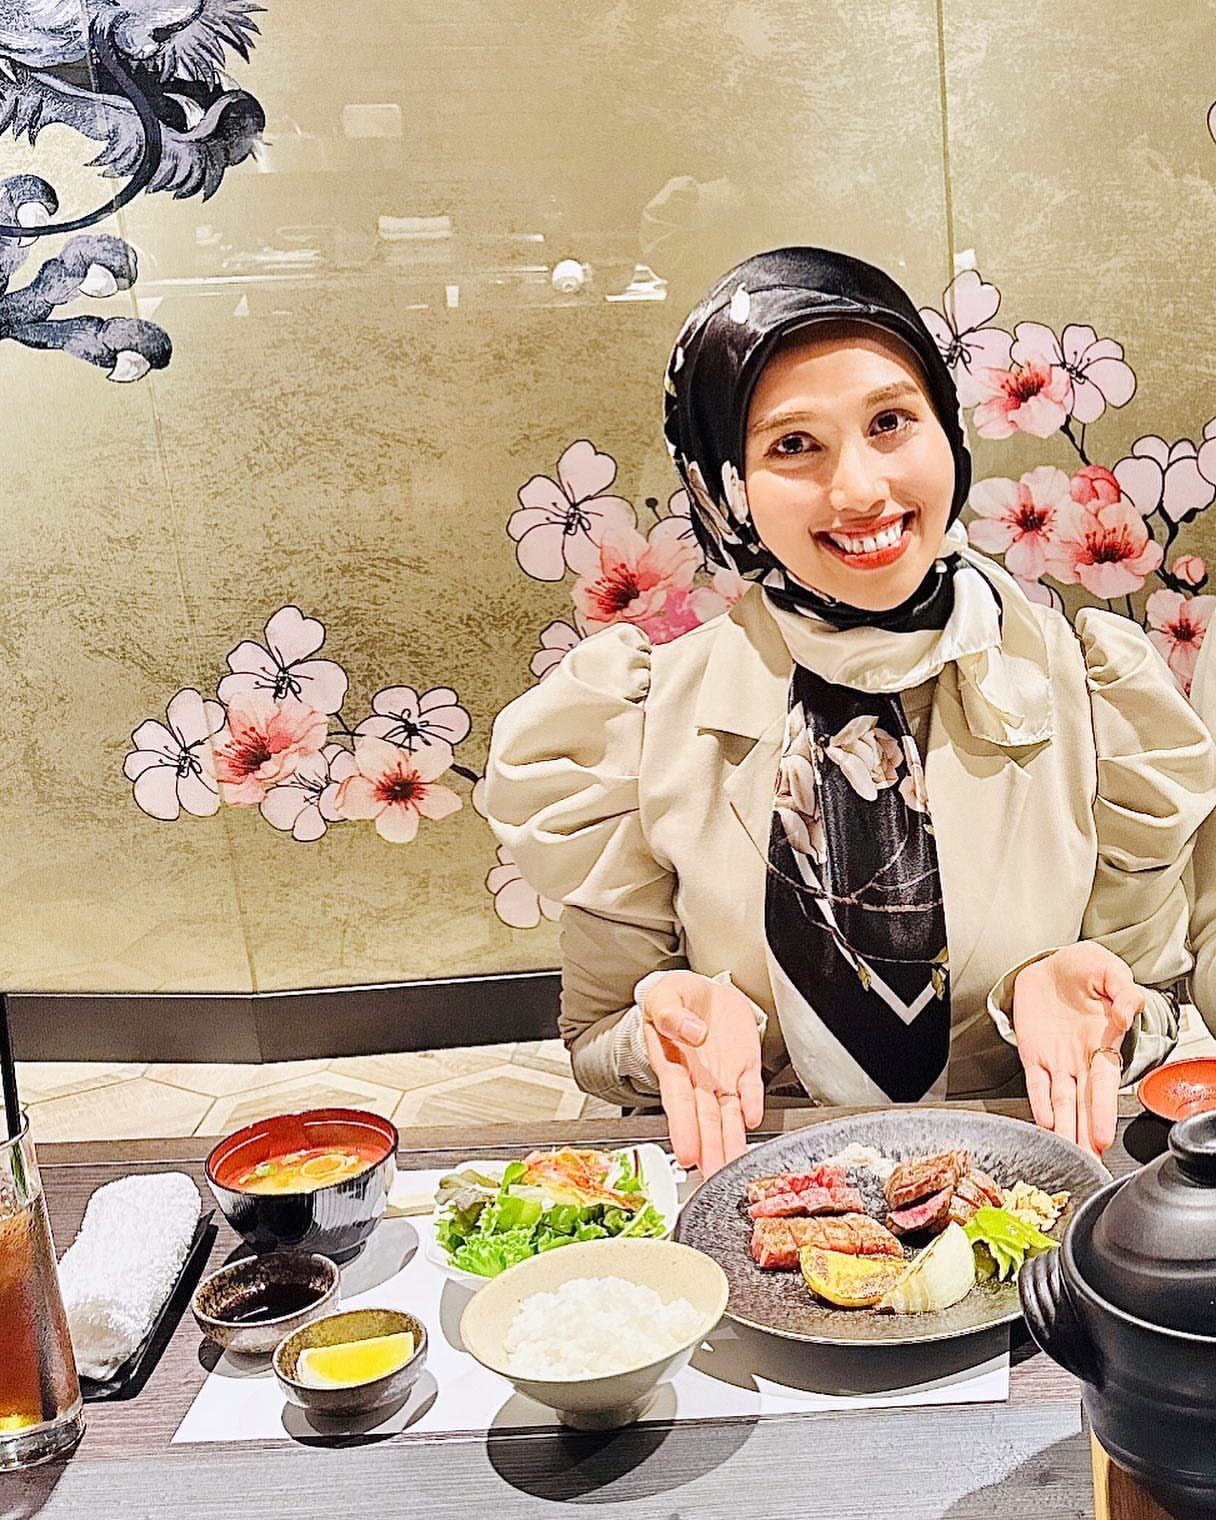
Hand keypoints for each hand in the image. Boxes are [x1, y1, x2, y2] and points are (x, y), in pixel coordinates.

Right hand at [641, 971, 764, 1177]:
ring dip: (732, 1141)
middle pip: (705, 1119)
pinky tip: (753, 1120)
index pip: (679, 1102)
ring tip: (734, 1168)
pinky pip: (751, 1088)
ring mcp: (723, 1076)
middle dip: (710, 1148)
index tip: (686, 1153)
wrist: (703, 991)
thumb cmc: (676, 999)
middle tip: (713, 1176)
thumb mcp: (663, 998)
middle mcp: (698, 1078)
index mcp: (673, 1064)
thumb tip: (693, 1032)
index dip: (683, 1128)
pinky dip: (753, 1103)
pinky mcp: (745, 1066)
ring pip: (728, 1115)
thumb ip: (672, 1015)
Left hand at [1012, 942, 1142, 1155]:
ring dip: (1063, 1129)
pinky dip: (1036, 1104)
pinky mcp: (1032, 1054)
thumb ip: (1123, 993)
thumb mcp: (1110, 971)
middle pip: (1082, 1103)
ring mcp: (1056, 1060)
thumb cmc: (1085, 970)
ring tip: (1066, 1155)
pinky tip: (1042, 1124)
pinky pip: (1034, 1083)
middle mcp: (1080, 1058)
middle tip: (1085, 1163)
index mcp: (1103, 1042)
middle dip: (1083, 1133)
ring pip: (1060, 1102)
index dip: (1102, 1111)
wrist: (1052, 964)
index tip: (1101, 1136)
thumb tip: (1127, 1013)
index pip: (1104, 1085)